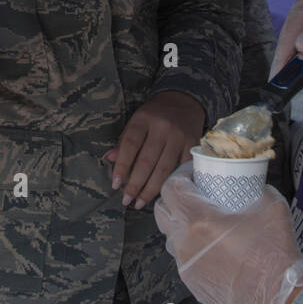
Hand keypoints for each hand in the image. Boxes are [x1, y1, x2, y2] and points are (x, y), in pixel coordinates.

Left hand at [107, 90, 205, 209]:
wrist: (185, 101)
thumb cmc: (155, 115)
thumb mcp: (136, 121)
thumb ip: (124, 141)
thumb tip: (109, 159)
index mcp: (143, 119)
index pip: (130, 145)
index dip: (122, 167)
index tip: (115, 184)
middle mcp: (162, 127)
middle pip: (147, 161)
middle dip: (135, 184)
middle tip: (127, 201)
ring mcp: (179, 136)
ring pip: (164, 169)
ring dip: (151, 189)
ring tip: (140, 202)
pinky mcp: (193, 144)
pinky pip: (181, 168)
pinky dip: (171, 183)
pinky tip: (162, 194)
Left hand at [155, 166, 302, 303]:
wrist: (275, 298)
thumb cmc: (273, 252)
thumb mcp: (271, 206)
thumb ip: (259, 189)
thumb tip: (255, 183)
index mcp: (199, 220)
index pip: (171, 187)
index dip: (181, 174)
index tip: (197, 172)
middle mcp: (184, 242)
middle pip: (162, 211)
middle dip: (175, 198)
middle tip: (197, 194)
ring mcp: (185, 265)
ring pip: (171, 236)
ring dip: (182, 224)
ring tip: (207, 222)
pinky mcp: (192, 283)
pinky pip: (184, 258)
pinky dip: (193, 247)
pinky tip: (216, 247)